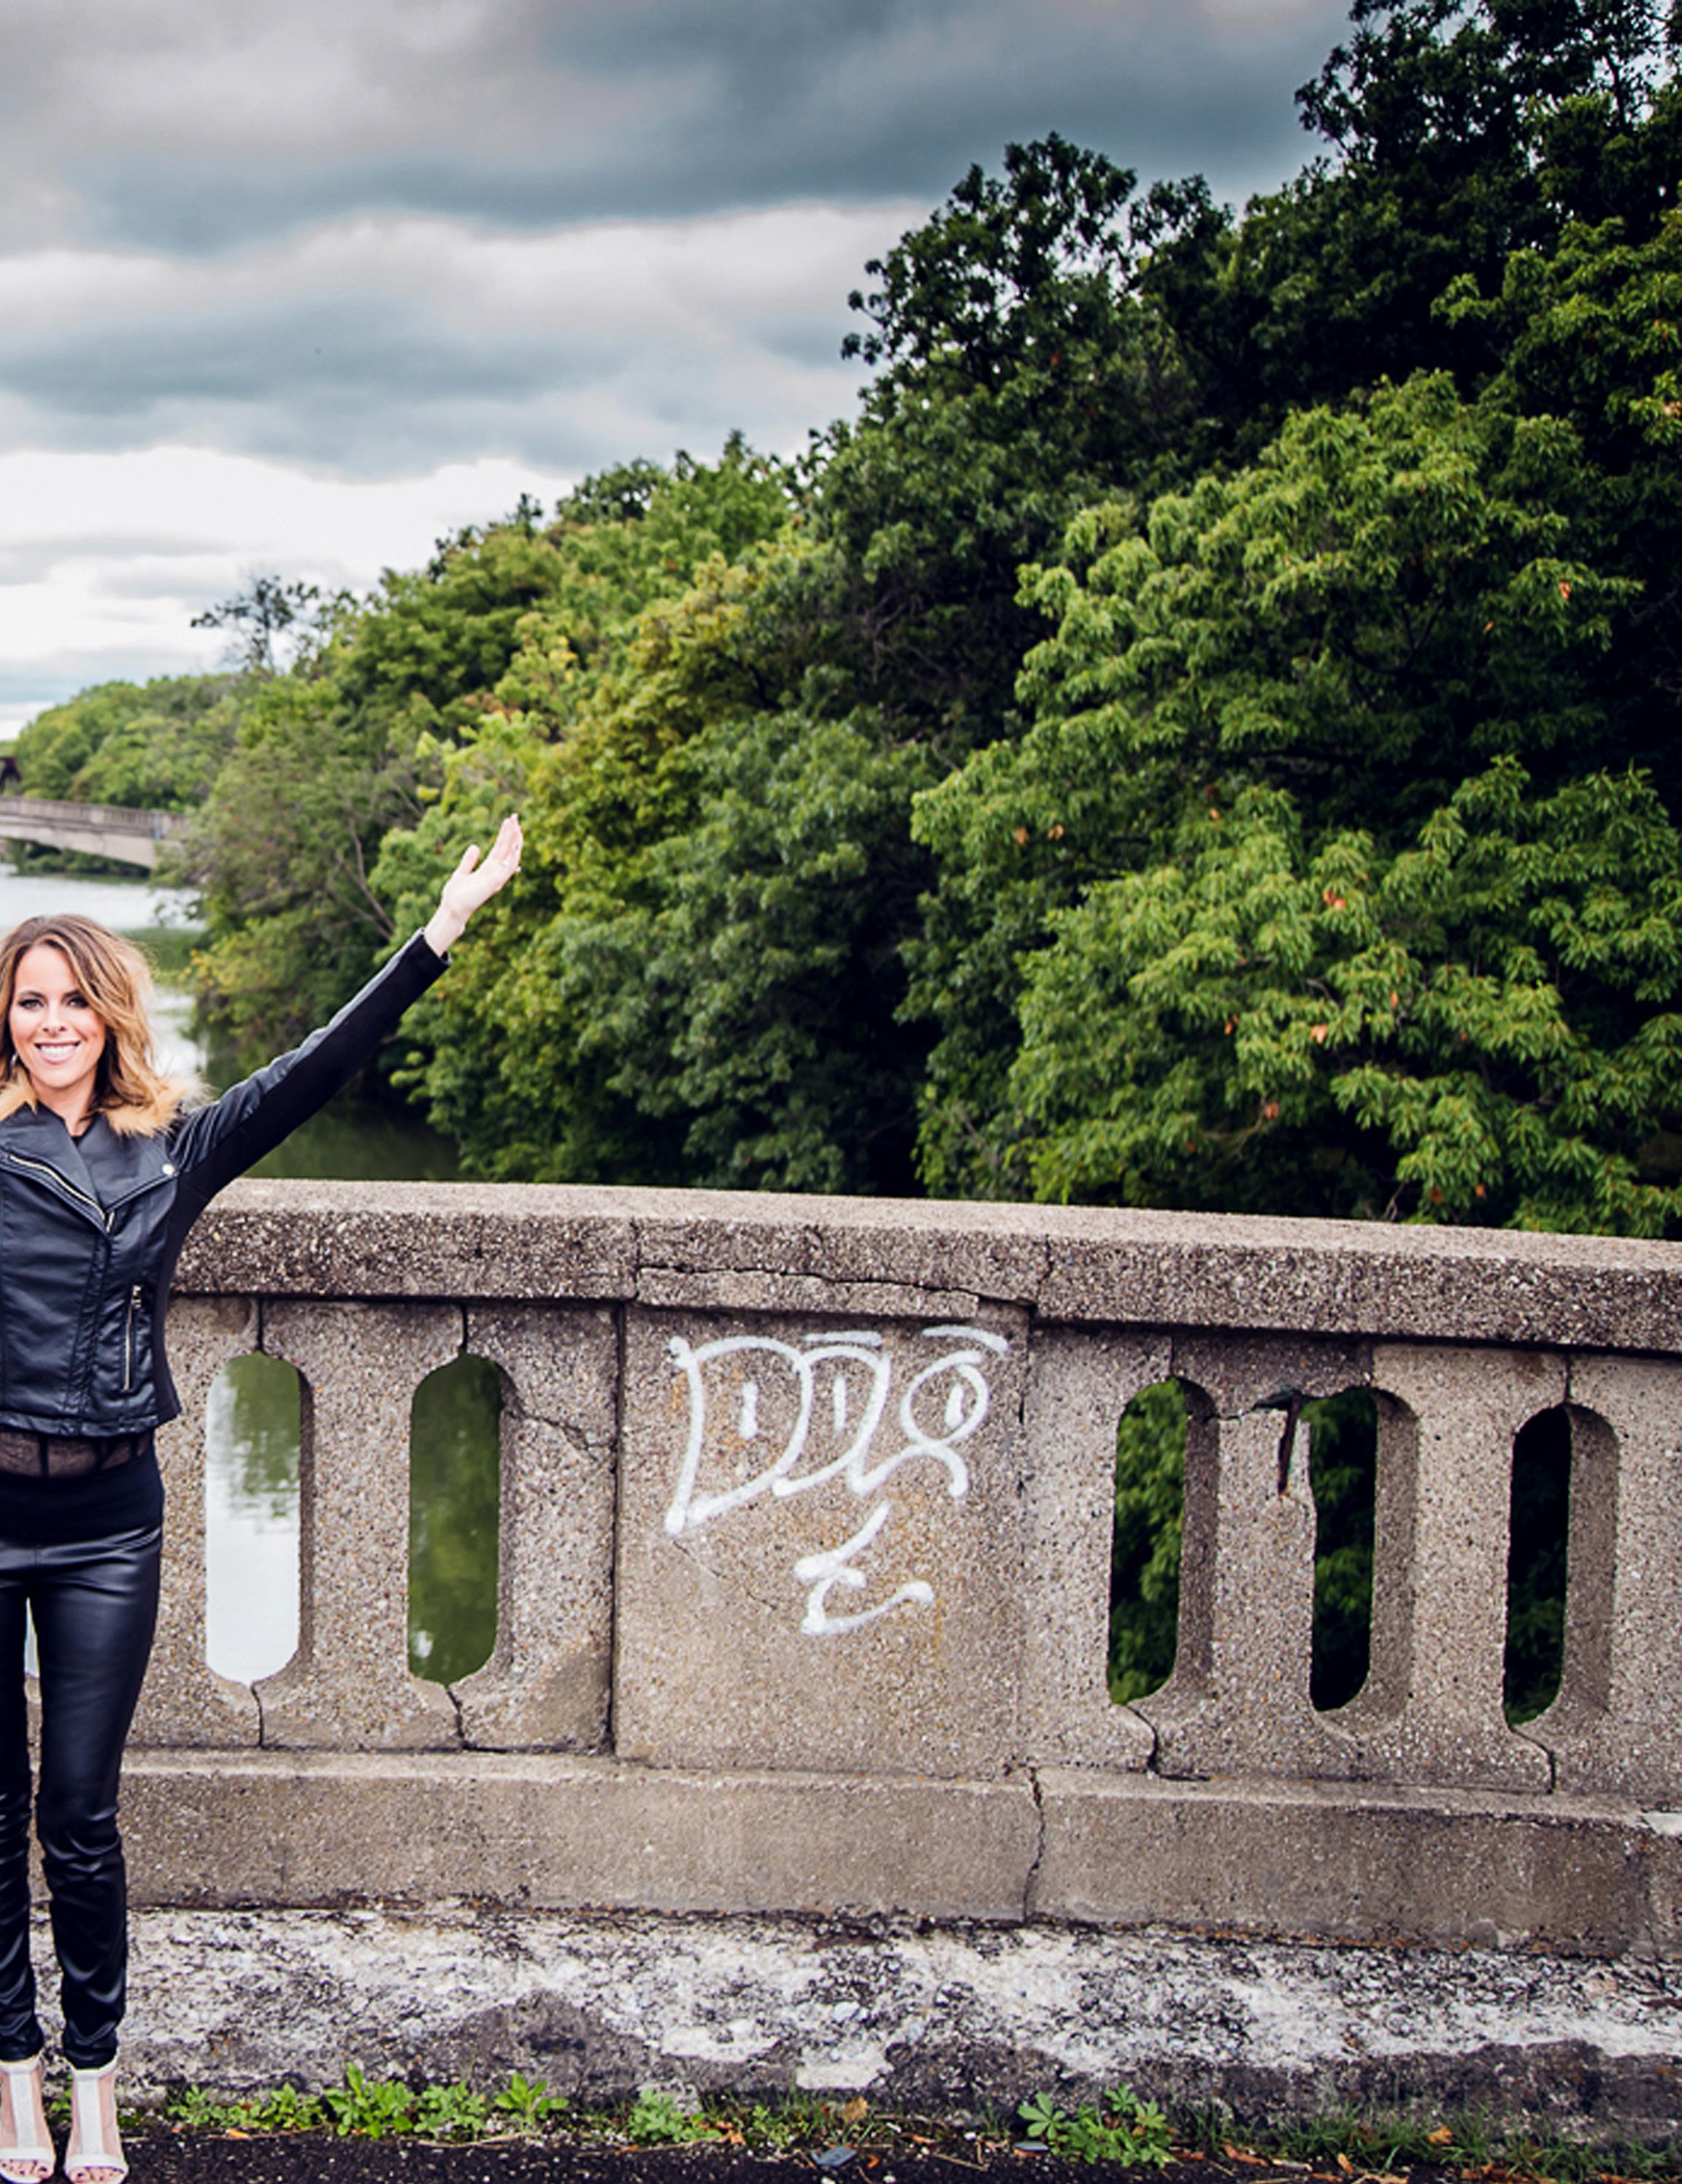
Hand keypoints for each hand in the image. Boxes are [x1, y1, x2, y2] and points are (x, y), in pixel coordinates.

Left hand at [423, 812, 522, 956]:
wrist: (452, 908)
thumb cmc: (456, 895)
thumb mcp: (461, 872)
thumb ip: (469, 860)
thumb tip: (475, 846)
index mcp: (488, 869)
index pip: (500, 848)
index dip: (505, 834)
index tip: (509, 821)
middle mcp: (495, 872)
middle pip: (507, 849)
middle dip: (512, 833)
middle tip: (515, 816)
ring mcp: (496, 878)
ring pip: (511, 856)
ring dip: (515, 841)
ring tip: (517, 825)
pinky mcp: (494, 883)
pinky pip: (508, 868)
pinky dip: (513, 857)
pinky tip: (515, 843)